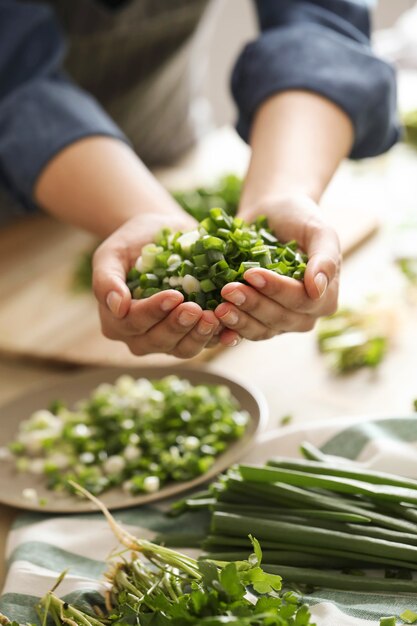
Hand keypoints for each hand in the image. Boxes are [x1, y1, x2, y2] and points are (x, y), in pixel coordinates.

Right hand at [92, 212, 221, 357]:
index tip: (174, 295)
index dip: (154, 311)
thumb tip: (117, 307)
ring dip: (199, 336)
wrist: (160, 235)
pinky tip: (231, 329)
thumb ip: (106, 279)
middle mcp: (141, 337)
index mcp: (117, 321)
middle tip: (196, 308)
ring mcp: (169, 339)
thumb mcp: (112, 253)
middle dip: (178, 326)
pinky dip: (219, 337)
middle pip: (158, 341)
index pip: (133, 322)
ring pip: (183, 349)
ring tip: (214, 317)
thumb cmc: (132, 243)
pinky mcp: (193, 333)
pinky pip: (206, 343)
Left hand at [214, 194, 340, 343]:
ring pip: (260, 330)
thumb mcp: (319, 231)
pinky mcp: (254, 319)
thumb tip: (317, 289)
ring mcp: (277, 320)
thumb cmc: (299, 219)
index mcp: (324, 297)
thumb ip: (325, 259)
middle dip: (253, 305)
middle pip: (279, 319)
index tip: (252, 273)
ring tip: (219, 307)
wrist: (272, 212)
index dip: (277, 290)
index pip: (302, 301)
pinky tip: (213, 322)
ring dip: (239, 320)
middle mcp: (303, 315)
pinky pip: (242, 331)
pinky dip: (228, 329)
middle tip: (228, 289)